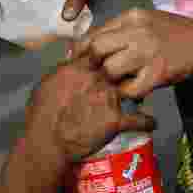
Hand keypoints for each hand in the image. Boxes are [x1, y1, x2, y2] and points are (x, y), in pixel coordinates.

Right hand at [24, 55, 156, 166]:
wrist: (46, 140)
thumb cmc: (41, 115)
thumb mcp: (46, 84)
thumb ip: (62, 72)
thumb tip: (69, 66)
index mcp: (78, 68)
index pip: (100, 52)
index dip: (108, 55)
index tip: (113, 57)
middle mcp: (97, 79)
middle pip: (119, 67)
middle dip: (126, 70)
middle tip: (131, 74)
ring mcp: (109, 99)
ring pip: (132, 89)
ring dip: (138, 92)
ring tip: (144, 94)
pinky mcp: (116, 120)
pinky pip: (139, 120)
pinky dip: (147, 122)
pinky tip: (152, 122)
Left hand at [68, 8, 192, 99]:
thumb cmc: (170, 34)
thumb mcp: (144, 21)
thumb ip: (119, 30)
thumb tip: (87, 44)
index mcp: (132, 17)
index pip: (95, 33)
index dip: (81, 49)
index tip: (76, 60)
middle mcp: (138, 32)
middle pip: (98, 49)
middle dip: (93, 64)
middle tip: (96, 73)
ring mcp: (148, 53)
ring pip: (111, 70)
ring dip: (111, 80)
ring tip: (118, 81)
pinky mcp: (157, 73)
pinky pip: (130, 89)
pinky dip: (127, 92)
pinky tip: (133, 88)